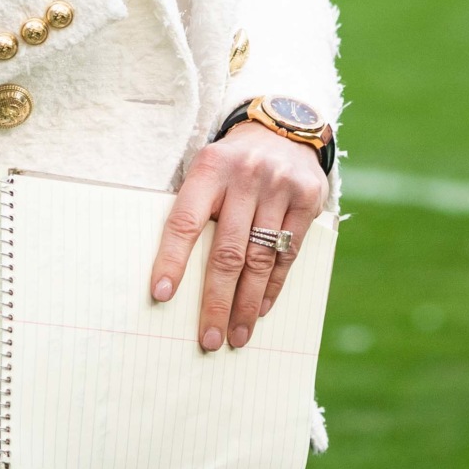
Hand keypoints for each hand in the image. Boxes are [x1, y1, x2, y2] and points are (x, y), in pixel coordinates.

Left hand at [149, 120, 331, 351]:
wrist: (283, 129)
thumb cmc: (231, 165)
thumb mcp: (207, 171)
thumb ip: (194, 210)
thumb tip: (171, 279)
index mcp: (209, 168)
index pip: (185, 221)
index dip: (171, 260)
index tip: (161, 296)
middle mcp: (245, 175)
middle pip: (227, 251)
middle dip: (216, 301)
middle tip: (208, 339)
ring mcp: (279, 186)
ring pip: (259, 258)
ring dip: (246, 304)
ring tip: (236, 336)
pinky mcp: (307, 198)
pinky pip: (287, 253)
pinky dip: (272, 286)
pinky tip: (259, 309)